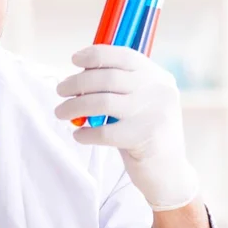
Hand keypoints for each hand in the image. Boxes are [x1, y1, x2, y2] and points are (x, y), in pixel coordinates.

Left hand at [54, 44, 197, 210]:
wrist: (168, 172)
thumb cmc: (142, 131)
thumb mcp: (138, 101)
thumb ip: (117, 86)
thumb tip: (78, 75)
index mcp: (157, 76)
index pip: (123, 55)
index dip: (95, 55)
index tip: (74, 60)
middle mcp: (159, 90)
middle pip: (107, 77)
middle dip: (76, 83)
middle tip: (60, 90)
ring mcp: (154, 113)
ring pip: (102, 102)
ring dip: (74, 106)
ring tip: (60, 112)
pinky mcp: (145, 137)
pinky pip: (104, 132)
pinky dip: (85, 133)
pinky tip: (79, 135)